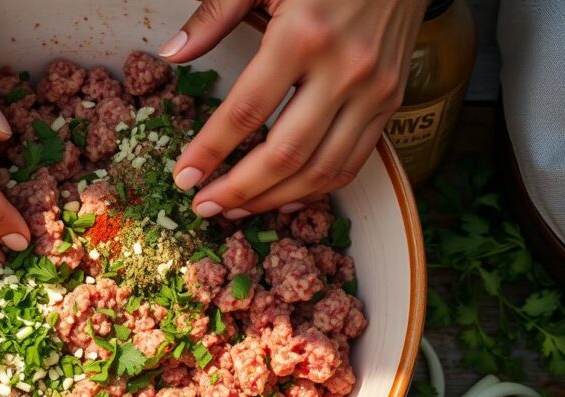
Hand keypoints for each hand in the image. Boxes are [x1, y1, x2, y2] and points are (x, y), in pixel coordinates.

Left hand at [162, 0, 426, 217]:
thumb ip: (215, 15)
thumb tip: (172, 54)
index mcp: (303, 34)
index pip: (246, 111)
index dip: (210, 151)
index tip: (183, 177)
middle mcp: (344, 69)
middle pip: (285, 154)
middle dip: (238, 189)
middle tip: (204, 206)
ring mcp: (374, 90)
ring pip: (321, 169)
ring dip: (274, 199)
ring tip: (235, 209)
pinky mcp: (391, 101)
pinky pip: (352, 162)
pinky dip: (315, 190)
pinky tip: (283, 198)